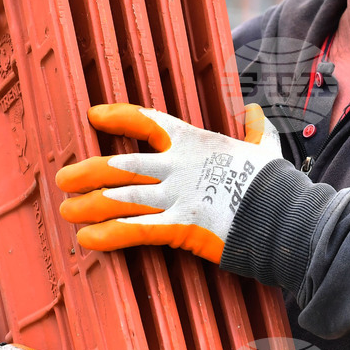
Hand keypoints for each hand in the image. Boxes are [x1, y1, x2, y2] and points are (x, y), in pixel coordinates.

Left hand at [56, 103, 281, 262]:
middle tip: (64, 179)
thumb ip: (256, 129)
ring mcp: (176, 196)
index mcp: (194, 143)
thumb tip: (256, 110)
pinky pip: (134, 230)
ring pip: (120, 197)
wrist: (285, 214)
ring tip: (66, 211)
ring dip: (88, 205)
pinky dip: (107, 234)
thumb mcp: (264, 148)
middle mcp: (178, 166)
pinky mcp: (180, 227)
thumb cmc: (273, 182)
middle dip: (87, 172)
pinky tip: (86, 239)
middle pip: (120, 165)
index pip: (147, 121)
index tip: (94, 115)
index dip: (118, 116)